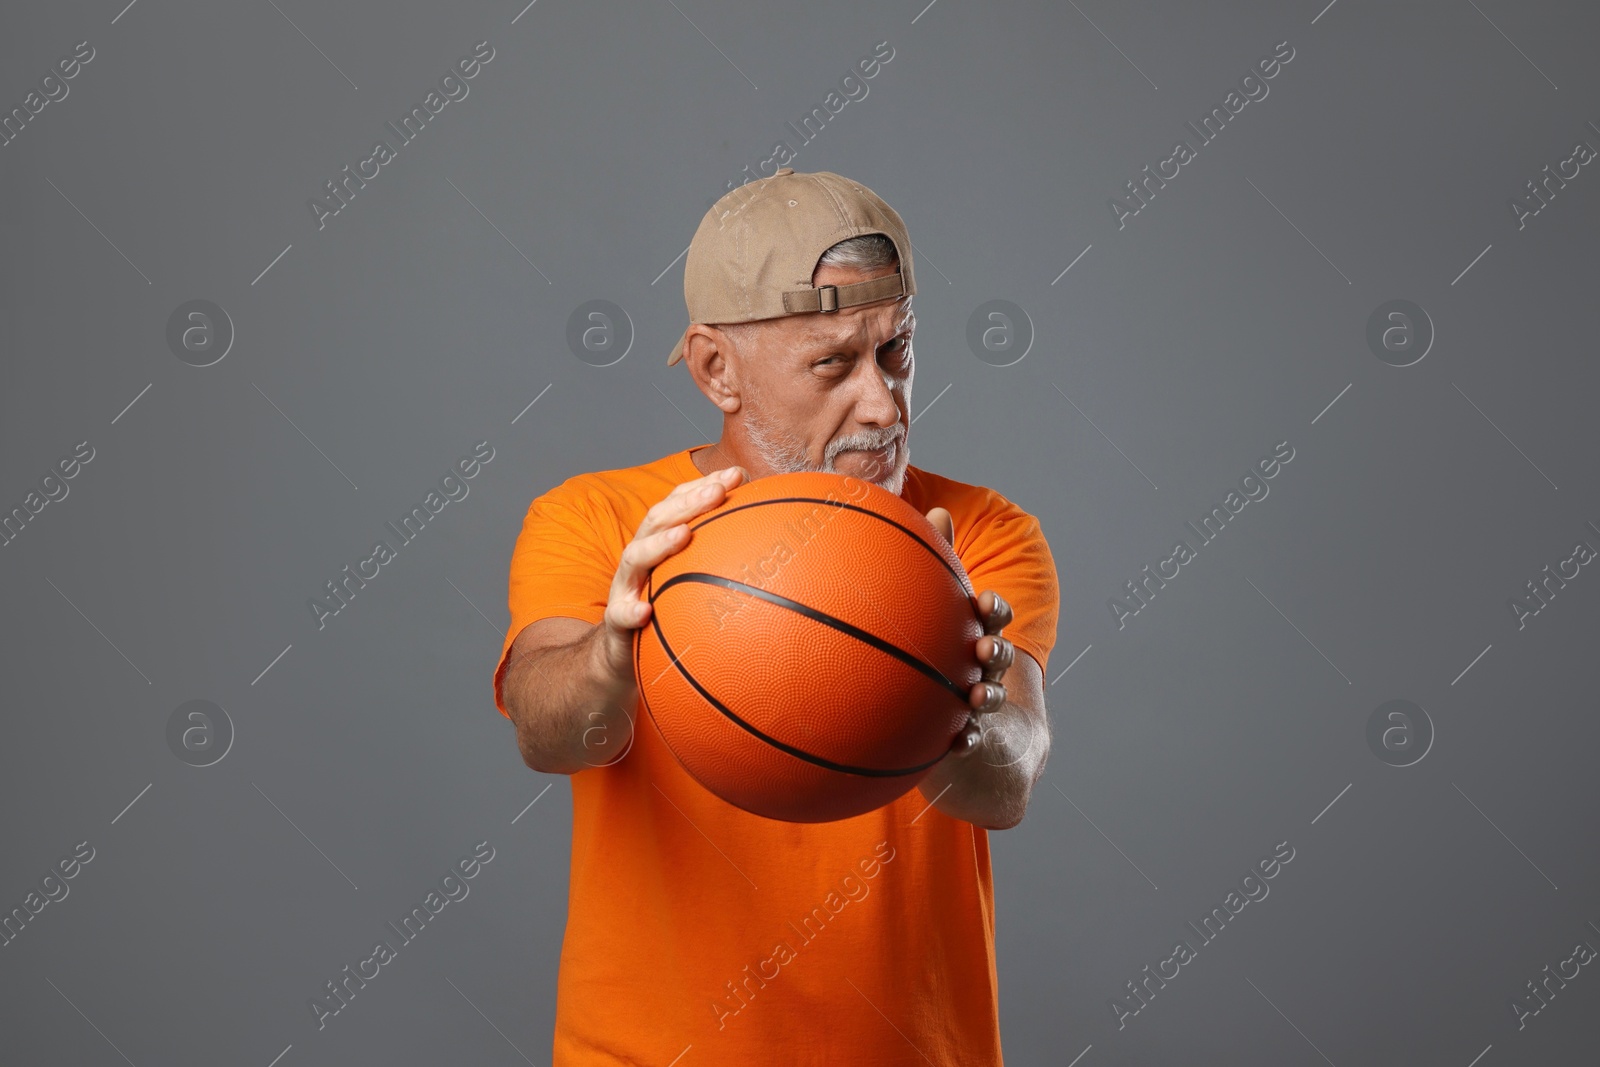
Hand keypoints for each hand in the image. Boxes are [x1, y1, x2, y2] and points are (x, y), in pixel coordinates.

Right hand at [598, 464, 746, 682]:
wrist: (623, 653)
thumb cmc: (666, 608)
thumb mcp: (690, 579)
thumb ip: (718, 558)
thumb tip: (772, 541)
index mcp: (659, 542)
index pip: (678, 503)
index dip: (704, 486)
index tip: (737, 475)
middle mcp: (641, 557)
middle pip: (658, 519)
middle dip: (688, 501)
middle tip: (717, 491)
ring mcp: (626, 586)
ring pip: (634, 557)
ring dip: (659, 544)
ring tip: (683, 535)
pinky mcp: (617, 620)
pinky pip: (620, 614)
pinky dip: (630, 610)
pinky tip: (645, 610)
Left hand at [925, 506, 1015, 757]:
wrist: (945, 717)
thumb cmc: (934, 648)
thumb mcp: (931, 606)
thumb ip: (934, 560)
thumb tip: (936, 509)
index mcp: (972, 631)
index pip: (992, 615)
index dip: (994, 609)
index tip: (985, 602)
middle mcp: (981, 664)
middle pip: (998, 654)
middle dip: (996, 650)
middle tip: (983, 648)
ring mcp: (976, 700)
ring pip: (989, 695)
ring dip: (987, 694)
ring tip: (975, 696)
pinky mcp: (968, 734)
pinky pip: (971, 740)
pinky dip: (967, 741)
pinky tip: (958, 742)